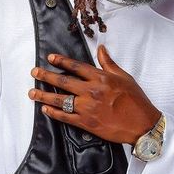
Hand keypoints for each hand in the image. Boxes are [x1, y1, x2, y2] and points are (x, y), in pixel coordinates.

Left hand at [28, 44, 160, 145]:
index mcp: (101, 78)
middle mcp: (91, 91)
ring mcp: (88, 108)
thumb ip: (109, 63)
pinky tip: (45, 109)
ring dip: (44, 95)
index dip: (61, 61)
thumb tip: (101, 49)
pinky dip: (54, 113)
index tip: (50, 58)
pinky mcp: (87, 123)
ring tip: (32, 92)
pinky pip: (65, 117)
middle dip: (46, 76)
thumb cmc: (136, 100)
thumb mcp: (124, 77)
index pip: (76, 66)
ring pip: (61, 100)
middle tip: (34, 72)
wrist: (142, 124)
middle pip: (63, 81)